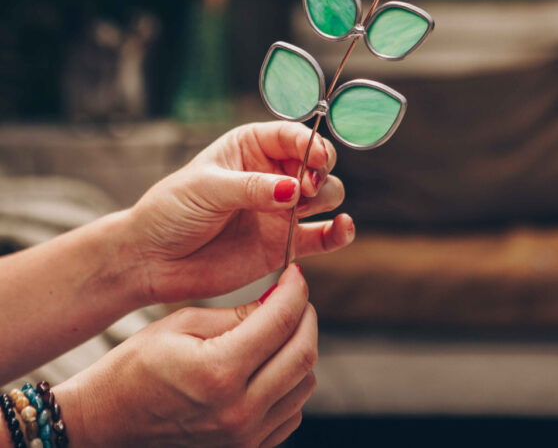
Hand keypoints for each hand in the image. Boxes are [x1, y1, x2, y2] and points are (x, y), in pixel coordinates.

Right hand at [56, 265, 316, 447]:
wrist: (106, 426)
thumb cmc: (135, 369)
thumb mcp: (179, 325)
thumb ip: (235, 314)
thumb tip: (279, 298)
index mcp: (217, 373)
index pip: (281, 322)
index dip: (295, 289)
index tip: (295, 271)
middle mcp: (238, 413)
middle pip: (304, 354)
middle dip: (305, 316)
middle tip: (293, 295)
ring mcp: (245, 440)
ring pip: (304, 385)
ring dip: (300, 349)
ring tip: (279, 328)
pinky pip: (291, 413)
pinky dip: (289, 382)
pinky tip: (268, 363)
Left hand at [127, 121, 354, 302]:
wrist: (151, 260)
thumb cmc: (170, 211)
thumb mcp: (206, 189)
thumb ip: (251, 187)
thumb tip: (293, 189)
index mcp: (251, 146)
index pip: (293, 135)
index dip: (311, 144)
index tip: (316, 159)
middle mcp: (273, 174)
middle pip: (319, 163)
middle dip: (320, 172)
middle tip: (303, 190)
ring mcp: (281, 209)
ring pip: (327, 195)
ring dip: (325, 198)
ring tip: (298, 211)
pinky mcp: (285, 243)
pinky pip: (324, 236)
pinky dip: (339, 232)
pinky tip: (342, 228)